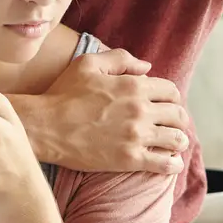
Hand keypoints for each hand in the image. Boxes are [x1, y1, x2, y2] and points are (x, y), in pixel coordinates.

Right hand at [20, 49, 188, 173]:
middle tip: (171, 125)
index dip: (171, 98)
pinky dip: (173, 164)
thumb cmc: (63, 93)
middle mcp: (140, 110)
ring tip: (173, 144)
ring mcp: (136, 136)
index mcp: (134, 86)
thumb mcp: (88, 63)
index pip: (171, 91)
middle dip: (178, 119)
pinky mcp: (129, 159)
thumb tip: (147, 67)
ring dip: (178, 141)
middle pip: (178, 115)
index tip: (165, 105)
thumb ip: (121, 59)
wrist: (45, 126)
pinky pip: (165, 164)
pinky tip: (171, 163)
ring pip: (176, 139)